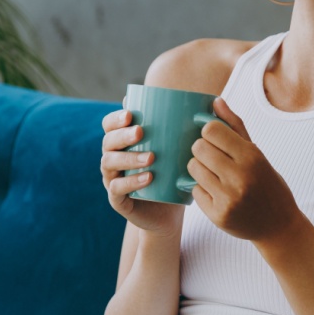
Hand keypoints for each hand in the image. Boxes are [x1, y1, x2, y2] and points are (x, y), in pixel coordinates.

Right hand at [100, 106, 181, 235]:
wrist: (169, 212)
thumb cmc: (172, 175)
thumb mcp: (176, 152)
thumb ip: (180, 129)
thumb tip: (206, 102)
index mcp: (122, 143)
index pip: (109, 125)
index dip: (116, 118)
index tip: (131, 114)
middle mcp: (113, 158)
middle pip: (108, 141)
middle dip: (122, 135)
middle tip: (140, 132)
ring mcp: (112, 179)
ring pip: (109, 163)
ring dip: (129, 158)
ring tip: (151, 158)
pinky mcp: (117, 199)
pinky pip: (117, 188)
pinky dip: (131, 182)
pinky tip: (147, 178)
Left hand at [186, 98, 300, 242]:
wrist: (278, 225)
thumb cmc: (267, 183)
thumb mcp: (257, 153)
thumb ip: (235, 126)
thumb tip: (215, 101)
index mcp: (252, 157)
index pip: (211, 130)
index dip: (208, 132)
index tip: (215, 139)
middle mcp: (240, 177)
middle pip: (198, 148)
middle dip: (202, 150)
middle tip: (213, 158)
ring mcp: (228, 198)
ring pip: (193, 168)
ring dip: (199, 168)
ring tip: (214, 174)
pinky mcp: (218, 215)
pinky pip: (194, 190)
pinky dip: (201, 189)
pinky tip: (216, 192)